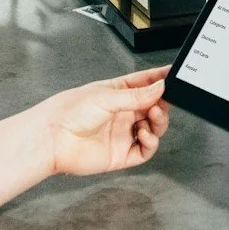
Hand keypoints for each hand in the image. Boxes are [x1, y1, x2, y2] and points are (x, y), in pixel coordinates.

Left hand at [37, 66, 170, 177]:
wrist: (53, 139)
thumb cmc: (70, 112)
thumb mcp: (107, 97)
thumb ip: (136, 95)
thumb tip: (160, 87)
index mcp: (117, 93)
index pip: (145, 83)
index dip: (160, 79)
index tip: (174, 75)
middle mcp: (122, 113)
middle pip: (153, 107)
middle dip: (162, 103)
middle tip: (164, 101)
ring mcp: (123, 134)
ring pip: (153, 128)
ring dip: (158, 122)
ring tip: (152, 116)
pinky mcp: (121, 154)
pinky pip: (145, 150)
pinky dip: (151, 142)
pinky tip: (145, 134)